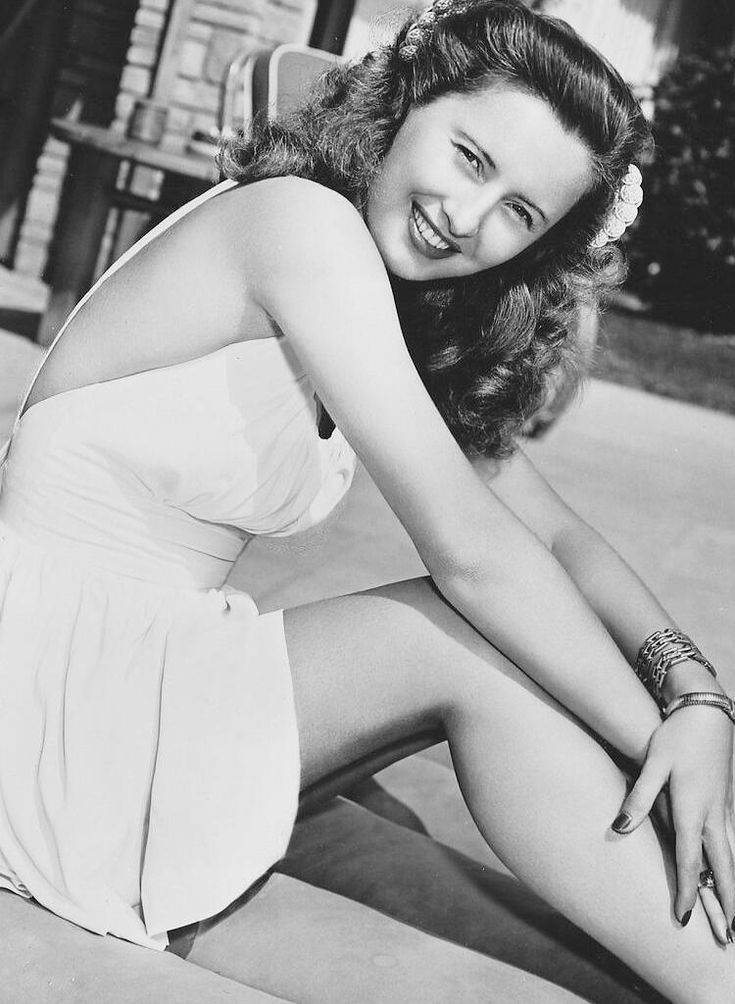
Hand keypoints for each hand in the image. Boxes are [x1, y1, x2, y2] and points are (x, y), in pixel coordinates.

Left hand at [612, 705, 734, 943]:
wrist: (706, 712)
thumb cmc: (675, 736)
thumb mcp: (652, 764)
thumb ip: (637, 799)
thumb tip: (618, 829)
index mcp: (692, 809)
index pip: (691, 861)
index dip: (689, 891)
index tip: (684, 918)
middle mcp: (713, 815)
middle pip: (724, 869)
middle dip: (727, 904)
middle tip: (729, 938)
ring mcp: (725, 809)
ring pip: (733, 858)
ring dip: (734, 889)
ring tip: (734, 918)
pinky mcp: (727, 802)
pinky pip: (732, 843)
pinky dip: (734, 866)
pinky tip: (731, 876)